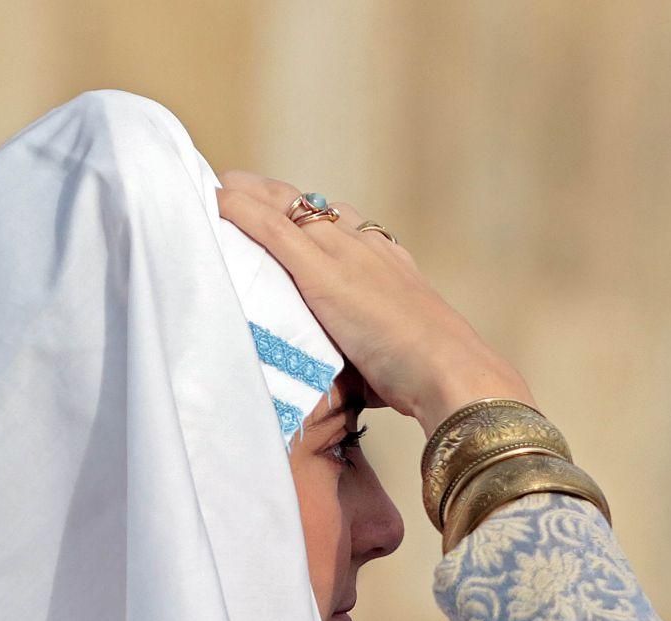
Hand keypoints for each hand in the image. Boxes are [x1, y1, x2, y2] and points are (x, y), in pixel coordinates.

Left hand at [217, 172, 532, 430]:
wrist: (452, 373)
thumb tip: (369, 385)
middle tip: (243, 185)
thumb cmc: (433, 380)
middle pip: (315, 206)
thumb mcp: (403, 356)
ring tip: (222, 188)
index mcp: (394, 266)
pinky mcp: (322, 273)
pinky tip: (218, 200)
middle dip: (278, 193)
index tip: (291, 209)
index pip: (346, 225)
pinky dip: (243, 211)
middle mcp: (370, 250)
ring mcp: (346, 256)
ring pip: (290, 208)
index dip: (314, 214)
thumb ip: (379, 356)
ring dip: (253, 194)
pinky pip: (273, 229)